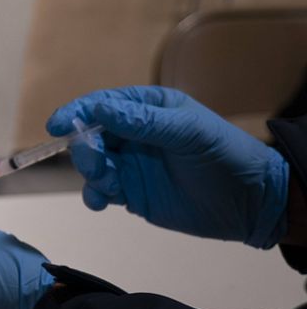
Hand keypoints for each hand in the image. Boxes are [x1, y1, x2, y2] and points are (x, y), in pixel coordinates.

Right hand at [47, 86, 289, 248]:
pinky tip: (101, 202)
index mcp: (149, 108)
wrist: (251, 203)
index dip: (77, 112)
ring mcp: (131, 164)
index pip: (103, 104)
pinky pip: (101, 190)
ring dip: (91, 173)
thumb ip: (143, 121)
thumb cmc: (225, 156)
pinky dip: (94, 195)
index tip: (57, 125)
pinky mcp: (132, 193)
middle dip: (85, 148)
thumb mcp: (188, 132)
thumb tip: (98, 108)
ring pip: (92, 164)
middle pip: (90, 135)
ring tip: (109, 186)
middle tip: (96, 163)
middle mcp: (134, 134)